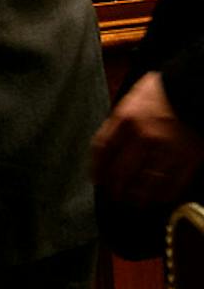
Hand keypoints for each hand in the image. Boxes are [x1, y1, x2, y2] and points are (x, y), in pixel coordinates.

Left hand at [93, 71, 203, 203]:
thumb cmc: (161, 91)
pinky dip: (165, 193)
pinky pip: (174, 183)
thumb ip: (118, 122)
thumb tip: (108, 146)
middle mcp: (144, 136)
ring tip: (134, 201)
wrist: (192, 88)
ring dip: (138, 195)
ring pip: (147, 182)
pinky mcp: (189, 158)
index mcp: (125, 119)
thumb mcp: (130, 100)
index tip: (96, 178)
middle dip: (116, 187)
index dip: (97, 167)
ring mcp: (167, 149)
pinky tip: (159, 196)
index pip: (103, 150)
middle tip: (114, 194)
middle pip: (122, 171)